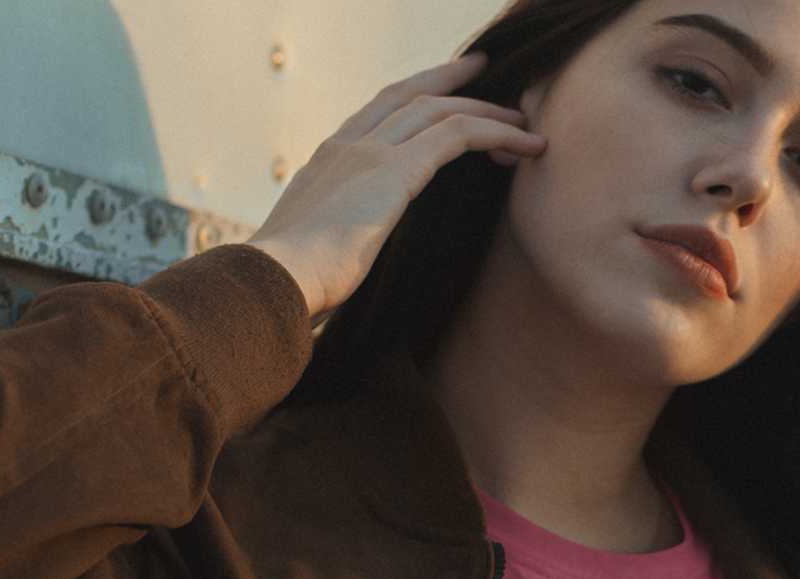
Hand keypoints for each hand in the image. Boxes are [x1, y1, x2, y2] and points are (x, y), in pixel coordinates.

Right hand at [245, 51, 546, 323]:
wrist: (274, 281)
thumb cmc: (289, 285)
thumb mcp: (311, 254)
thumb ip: (331, 242)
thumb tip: (338, 266)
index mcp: (325, 162)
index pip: (375, 115)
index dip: (411, 100)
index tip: (436, 95)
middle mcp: (347, 145)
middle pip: (408, 96)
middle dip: (449, 80)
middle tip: (483, 71)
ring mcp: (369, 153)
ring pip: (439, 110)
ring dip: (486, 113)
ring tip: (522, 121)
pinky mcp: (395, 172)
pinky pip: (456, 135)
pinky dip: (494, 134)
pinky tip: (525, 146)